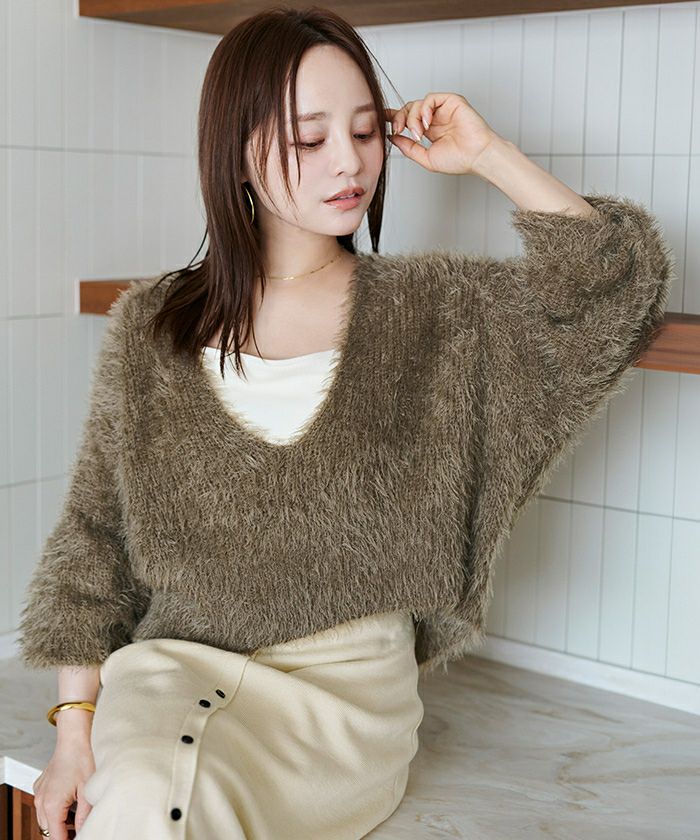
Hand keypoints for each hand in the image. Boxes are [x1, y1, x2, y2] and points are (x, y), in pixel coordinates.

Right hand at [32, 740, 95, 838]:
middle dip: (63, 834)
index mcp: (52, 805)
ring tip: (78, 814)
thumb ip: (84, 816)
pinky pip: (44, 806)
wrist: (74, 738)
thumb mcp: (88, 791)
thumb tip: (83, 832)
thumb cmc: (83, 759)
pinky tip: (70, 801)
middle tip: (81, 829)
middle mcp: (41, 801)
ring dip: (58, 822)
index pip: (56, 837)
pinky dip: (55, 809)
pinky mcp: (41, 787)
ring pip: (45, 820)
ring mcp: (39, 793)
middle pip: (48, 831)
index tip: (79, 838)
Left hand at [385, 92, 500, 175]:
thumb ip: (408, 147)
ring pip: (417, 103)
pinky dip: (424, 109)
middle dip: (399, 119)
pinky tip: (426, 123)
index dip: (393, 117)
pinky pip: (431, 98)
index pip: (407, 119)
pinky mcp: (452, 101)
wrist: (477, 157)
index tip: (380, 118)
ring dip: (413, 118)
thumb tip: (391, 137)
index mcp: (428, 130)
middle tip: (399, 130)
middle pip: (408, 109)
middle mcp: (434, 118)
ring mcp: (443, 109)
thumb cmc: (459, 160)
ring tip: (419, 134)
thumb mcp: (426, 158)